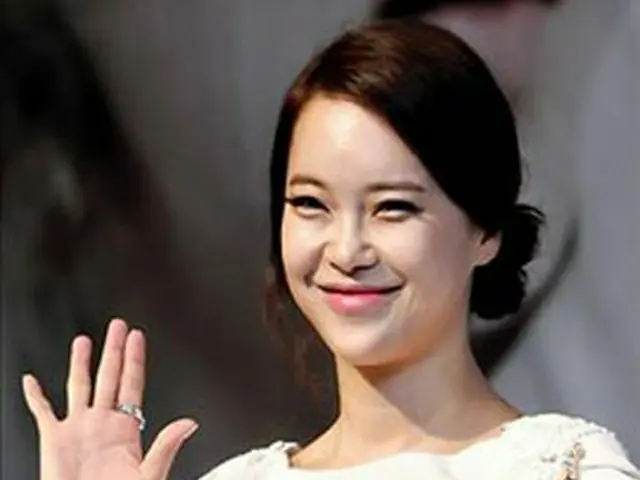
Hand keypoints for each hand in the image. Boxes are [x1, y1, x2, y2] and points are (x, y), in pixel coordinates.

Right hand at [22, 318, 198, 479]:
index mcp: (126, 427)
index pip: (132, 383)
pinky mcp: (54, 441)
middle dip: (113, 350)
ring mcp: (78, 429)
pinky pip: (42, 413)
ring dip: (80, 364)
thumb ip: (167, 446)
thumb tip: (190, 423)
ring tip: (83, 340)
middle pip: (108, 376)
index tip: (137, 336)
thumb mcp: (149, 474)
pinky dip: (34, 397)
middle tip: (118, 325)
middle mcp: (102, 423)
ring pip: (78, 387)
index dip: (135, 358)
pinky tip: (30, 381)